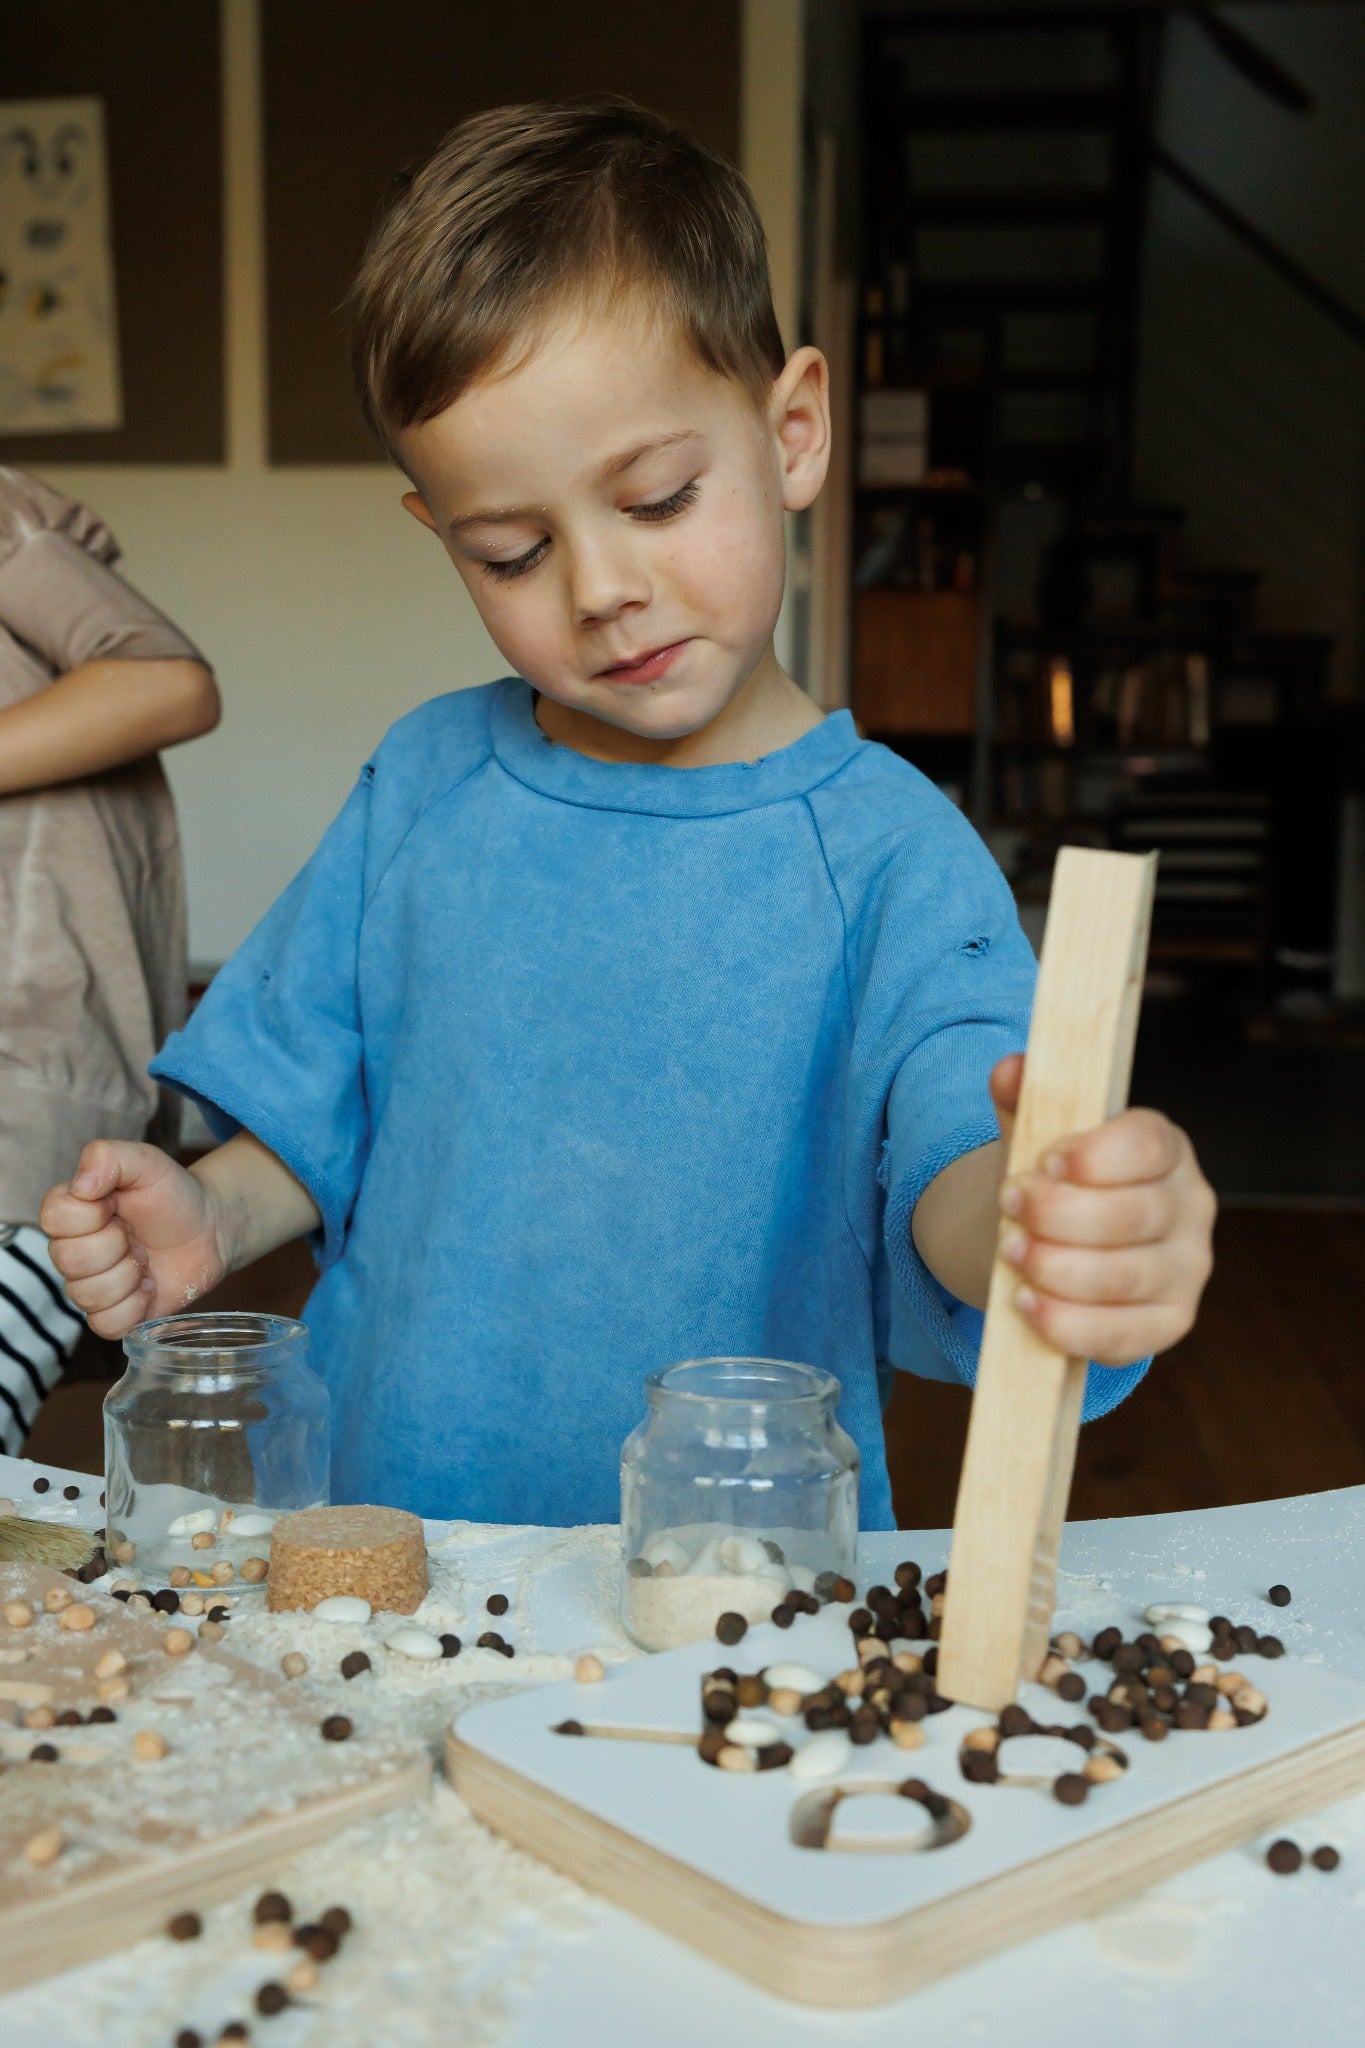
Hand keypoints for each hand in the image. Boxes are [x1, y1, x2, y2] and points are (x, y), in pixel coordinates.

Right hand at [40, 1141, 229, 1339]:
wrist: (210, 1228)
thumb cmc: (173, 1194)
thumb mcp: (146, 1162)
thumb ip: (108, 1157)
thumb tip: (80, 1184)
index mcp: (73, 1211)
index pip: (53, 1217)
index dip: (91, 1214)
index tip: (119, 1204)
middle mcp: (73, 1250)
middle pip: (68, 1260)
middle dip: (115, 1245)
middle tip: (137, 1235)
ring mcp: (91, 1285)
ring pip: (85, 1295)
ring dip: (128, 1275)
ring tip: (145, 1259)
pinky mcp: (113, 1314)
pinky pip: (105, 1325)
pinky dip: (135, 1307)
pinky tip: (149, 1286)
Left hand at [988, 1053, 1215, 1365]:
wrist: (1056, 1243)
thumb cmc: (1054, 1180)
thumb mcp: (1034, 1133)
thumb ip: (1022, 1098)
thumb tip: (1010, 1069)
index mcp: (1165, 1147)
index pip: (1149, 1145)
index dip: (1096, 1156)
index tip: (1044, 1162)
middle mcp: (1191, 1206)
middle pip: (1133, 1215)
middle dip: (1059, 1215)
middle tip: (1009, 1207)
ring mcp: (1188, 1270)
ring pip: (1125, 1277)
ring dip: (1056, 1268)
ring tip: (1010, 1251)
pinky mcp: (1170, 1323)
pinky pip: (1123, 1336)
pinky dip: (1067, 1324)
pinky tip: (1026, 1303)